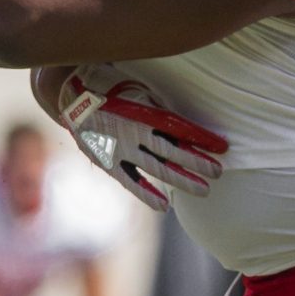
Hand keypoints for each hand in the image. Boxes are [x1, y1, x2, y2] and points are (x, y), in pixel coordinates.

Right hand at [57, 65, 227, 207]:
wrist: (70, 94)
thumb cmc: (110, 88)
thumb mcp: (137, 88)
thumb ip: (157, 106)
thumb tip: (182, 124)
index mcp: (143, 111)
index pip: (180, 127)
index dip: (202, 138)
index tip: (223, 147)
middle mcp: (135, 132)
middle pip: (173, 151)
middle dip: (198, 163)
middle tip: (219, 172)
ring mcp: (121, 149)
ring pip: (157, 168)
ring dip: (182, 180)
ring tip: (204, 190)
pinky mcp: (108, 162)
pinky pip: (130, 181)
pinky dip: (146, 194)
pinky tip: (163, 207)